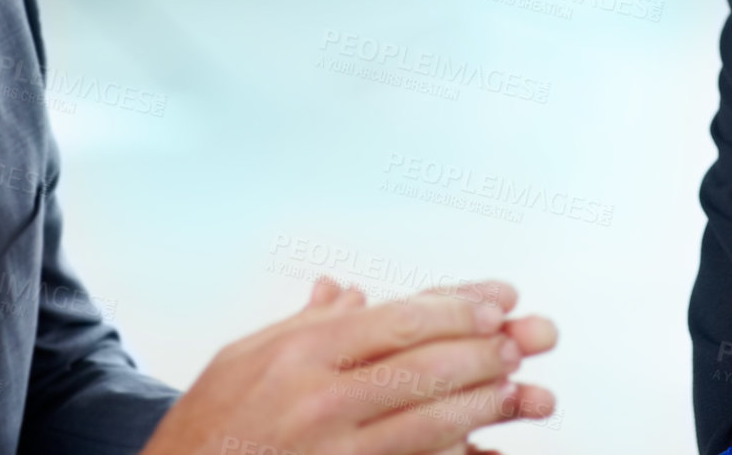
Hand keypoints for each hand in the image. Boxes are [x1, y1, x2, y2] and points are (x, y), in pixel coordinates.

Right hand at [142, 277, 556, 454]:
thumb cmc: (207, 430)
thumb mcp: (242, 358)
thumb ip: (302, 324)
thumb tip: (344, 292)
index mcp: (300, 355)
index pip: (399, 320)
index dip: (458, 307)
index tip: (497, 301)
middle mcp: (321, 402)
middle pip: (427, 367)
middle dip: (486, 351)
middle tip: (524, 340)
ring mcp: (336, 453)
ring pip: (432, 422)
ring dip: (486, 404)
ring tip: (521, 389)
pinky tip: (490, 450)